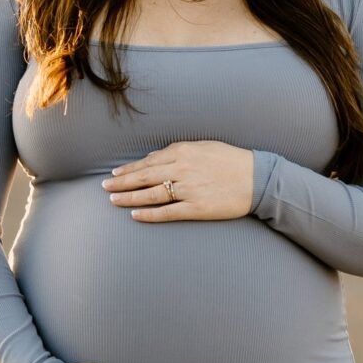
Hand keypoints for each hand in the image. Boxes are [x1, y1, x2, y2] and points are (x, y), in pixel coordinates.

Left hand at [101, 140, 253, 220]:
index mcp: (183, 152)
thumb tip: (154, 158)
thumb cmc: (231, 160)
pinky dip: (150, 214)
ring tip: (113, 201)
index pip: (148, 162)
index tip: (115, 175)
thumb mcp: (204, 147)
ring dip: (130, 198)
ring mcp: (188, 190)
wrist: (257, 178)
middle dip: (122, 183)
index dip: (129, 169)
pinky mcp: (197, 208)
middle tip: (104, 188)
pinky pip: (167, 212)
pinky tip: (135, 216)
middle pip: (144, 177)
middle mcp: (182, 170)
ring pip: (151, 194)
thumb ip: (178, 151)